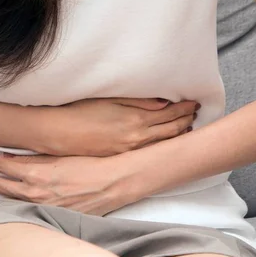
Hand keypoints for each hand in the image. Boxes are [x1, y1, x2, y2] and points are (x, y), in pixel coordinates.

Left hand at [0, 152, 143, 215]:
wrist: (114, 184)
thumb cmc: (91, 166)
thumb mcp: (60, 156)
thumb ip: (35, 158)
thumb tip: (13, 156)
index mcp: (38, 175)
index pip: (6, 166)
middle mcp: (37, 193)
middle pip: (3, 186)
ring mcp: (44, 207)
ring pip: (13, 200)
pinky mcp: (54, 216)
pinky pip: (29, 209)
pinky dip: (15, 204)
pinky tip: (10, 201)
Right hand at [38, 98, 198, 156]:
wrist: (59, 132)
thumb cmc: (81, 111)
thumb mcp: (111, 100)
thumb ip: (139, 102)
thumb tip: (164, 103)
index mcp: (136, 121)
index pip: (169, 115)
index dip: (184, 108)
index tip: (194, 102)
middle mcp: (137, 138)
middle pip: (170, 131)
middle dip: (185, 121)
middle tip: (195, 112)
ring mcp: (129, 150)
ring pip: (162, 143)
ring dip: (176, 134)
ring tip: (186, 125)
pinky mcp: (121, 156)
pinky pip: (149, 150)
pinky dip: (161, 144)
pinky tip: (164, 141)